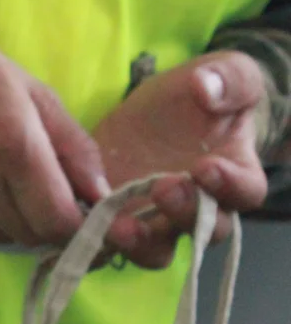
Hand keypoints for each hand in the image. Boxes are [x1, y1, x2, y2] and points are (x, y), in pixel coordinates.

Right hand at [0, 0, 108, 247]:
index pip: (60, 224)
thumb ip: (72, 146)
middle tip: (43, 190)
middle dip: (46, 222)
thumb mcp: (29, 90)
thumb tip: (101, 195)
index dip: (79, 227)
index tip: (83, 214)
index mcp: (14, 147)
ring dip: (9, 218)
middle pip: (30, 236)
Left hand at [93, 51, 268, 267]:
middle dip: (183, 214)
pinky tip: (78, 225)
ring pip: (156, 250)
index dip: (229, 186)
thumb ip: (229, 79)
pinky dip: (96, 241)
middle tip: (162, 188)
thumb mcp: (222, 73)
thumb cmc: (199, 96)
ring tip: (117, 226)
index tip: (205, 167)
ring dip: (139, 243)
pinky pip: (109, 245)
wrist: (157, 112)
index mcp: (234, 174)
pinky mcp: (116, 220)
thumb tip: (208, 89)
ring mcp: (155, 220)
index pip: (245, 192)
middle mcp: (199, 208)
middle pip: (203, 231)